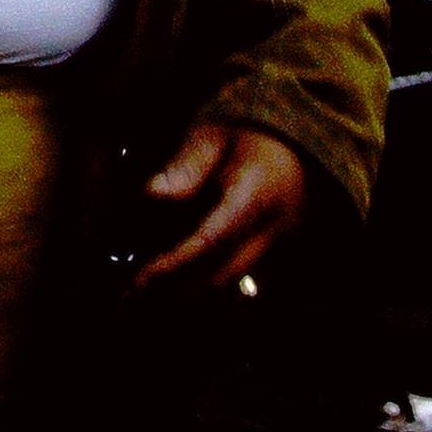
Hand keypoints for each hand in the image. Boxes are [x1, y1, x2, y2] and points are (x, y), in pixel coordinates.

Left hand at [133, 122, 307, 292]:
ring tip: (152, 291)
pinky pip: (242, 291)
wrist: (294, 154)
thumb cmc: (246, 142)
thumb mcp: (213, 137)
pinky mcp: (279, 264)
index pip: (211, 241)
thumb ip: (184, 165)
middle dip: (177, 289)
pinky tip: (180, 286)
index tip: (143, 276)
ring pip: (232, 291)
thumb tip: (152, 192)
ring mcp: (280, 252)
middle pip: (221, 277)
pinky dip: (210, 291)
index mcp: (255, 196)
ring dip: (191, 294)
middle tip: (137, 290)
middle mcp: (273, 232)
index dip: (175, 262)